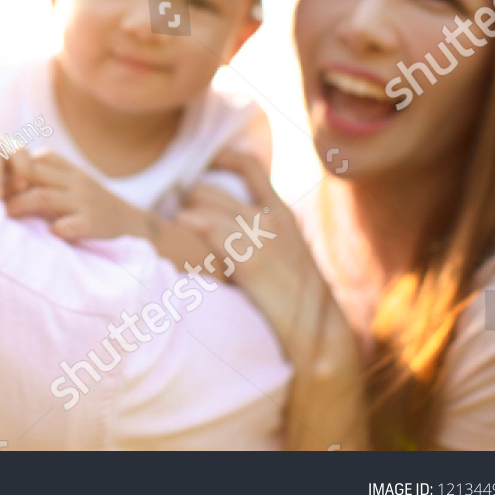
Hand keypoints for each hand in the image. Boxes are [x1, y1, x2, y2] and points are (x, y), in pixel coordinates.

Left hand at [3, 150, 148, 240]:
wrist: (129, 221)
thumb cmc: (86, 201)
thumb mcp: (67, 181)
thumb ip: (39, 176)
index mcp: (66, 167)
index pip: (30, 160)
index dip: (8, 171)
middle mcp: (74, 180)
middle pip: (32, 174)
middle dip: (8, 186)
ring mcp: (83, 201)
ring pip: (43, 197)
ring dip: (20, 205)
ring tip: (6, 215)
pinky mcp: (92, 223)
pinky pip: (69, 224)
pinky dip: (56, 228)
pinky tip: (47, 233)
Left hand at [176, 149, 312, 289]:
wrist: (319, 334)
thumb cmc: (298, 302)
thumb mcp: (287, 253)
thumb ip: (262, 232)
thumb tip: (225, 224)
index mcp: (282, 212)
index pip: (248, 164)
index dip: (217, 160)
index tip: (198, 170)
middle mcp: (271, 216)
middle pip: (208, 188)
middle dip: (185, 202)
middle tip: (175, 219)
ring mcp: (261, 236)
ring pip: (200, 202)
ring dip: (181, 216)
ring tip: (176, 236)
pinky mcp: (249, 258)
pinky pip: (203, 225)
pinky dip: (185, 226)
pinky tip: (178, 241)